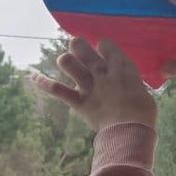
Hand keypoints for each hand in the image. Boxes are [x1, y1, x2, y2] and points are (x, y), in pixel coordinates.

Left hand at [30, 36, 157, 131]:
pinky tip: (32, 76)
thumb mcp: (143, 93)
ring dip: (66, 62)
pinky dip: (43, 83)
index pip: (106, 44)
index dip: (103, 46)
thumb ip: (131, 84)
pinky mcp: (79, 102)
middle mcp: (102, 72)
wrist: (131, 131)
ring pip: (67, 63)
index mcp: (121, 67)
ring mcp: (88, 86)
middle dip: (78, 47)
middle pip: (81, 47)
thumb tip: (130, 87)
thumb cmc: (143, 114)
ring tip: (68, 64)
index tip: (104, 52)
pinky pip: (57, 89)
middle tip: (80, 51)